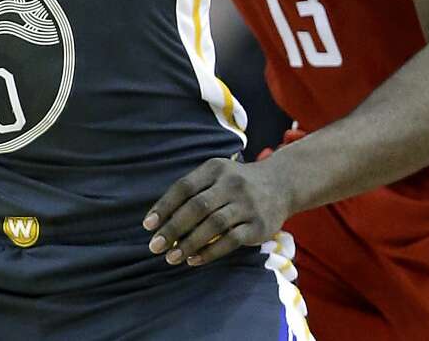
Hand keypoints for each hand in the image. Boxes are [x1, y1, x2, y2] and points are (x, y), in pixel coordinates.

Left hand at [143, 156, 291, 266]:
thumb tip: (162, 220)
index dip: (164, 206)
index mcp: (215, 168)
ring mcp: (247, 204)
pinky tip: (194, 260)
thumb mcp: (217, 175)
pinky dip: (210, 252)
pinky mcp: (258, 225)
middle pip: (197, 207)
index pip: (184, 187)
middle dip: (173, 228)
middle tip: (154, 246)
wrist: (281, 184)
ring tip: (171, 257)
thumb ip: (193, 192)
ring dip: (189, 243)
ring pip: (213, 225)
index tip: (147, 225)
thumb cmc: (237, 183)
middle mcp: (231, 183)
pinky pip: (231, 240)